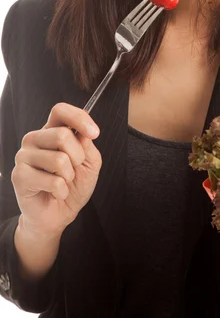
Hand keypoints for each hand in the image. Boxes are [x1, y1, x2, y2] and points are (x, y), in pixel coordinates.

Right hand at [11, 103, 101, 238]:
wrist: (58, 214)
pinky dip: (62, 190)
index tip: (94, 133)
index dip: (79, 118)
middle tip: (74, 168)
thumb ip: (87, 145)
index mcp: (51, 131)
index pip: (60, 111)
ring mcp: (24, 156)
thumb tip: (83, 133)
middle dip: (78, 156)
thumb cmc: (73, 186)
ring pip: (59, 159)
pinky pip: (53, 181)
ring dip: (69, 176)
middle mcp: (35, 139)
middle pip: (62, 134)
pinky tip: (55, 193)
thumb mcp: (89, 162)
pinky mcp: (19, 176)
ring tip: (63, 182)